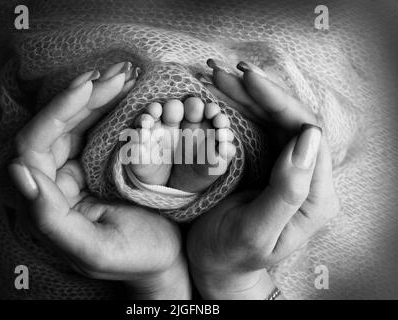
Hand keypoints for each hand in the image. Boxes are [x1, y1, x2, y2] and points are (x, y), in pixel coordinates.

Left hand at [8, 63, 190, 298]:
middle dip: (84, 96)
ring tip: (124, 74)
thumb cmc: (135, 257)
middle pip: (57, 127)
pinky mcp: (95, 163)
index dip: (56, 112)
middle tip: (118, 75)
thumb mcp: (95, 250)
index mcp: (47, 203)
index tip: (87, 87)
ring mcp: (76, 170)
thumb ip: (50, 219)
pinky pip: (96, 128)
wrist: (166, 258)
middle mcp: (55, 182)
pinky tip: (124, 89)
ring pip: (77, 122)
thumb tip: (18, 171)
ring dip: (98, 95)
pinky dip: (109, 106)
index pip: (35, 146)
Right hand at [187, 61, 339, 298]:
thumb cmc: (232, 255)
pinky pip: (258, 129)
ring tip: (220, 74)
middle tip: (225, 71)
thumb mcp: (256, 231)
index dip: (279, 102)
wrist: (217, 267)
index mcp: (314, 195)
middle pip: (290, 120)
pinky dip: (240, 107)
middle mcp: (306, 178)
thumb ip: (287, 191)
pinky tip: (223, 93)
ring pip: (273, 119)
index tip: (247, 81)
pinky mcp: (267, 166)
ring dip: (247, 94)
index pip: (306, 133)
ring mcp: (286, 169)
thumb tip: (309, 137)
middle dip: (259, 91)